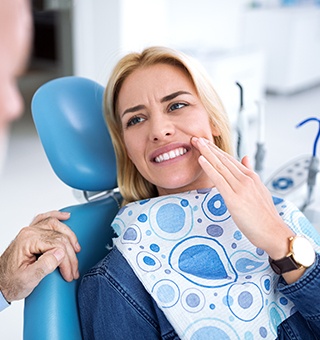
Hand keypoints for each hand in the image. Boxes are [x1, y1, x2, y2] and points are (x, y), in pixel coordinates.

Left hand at [0, 211, 80, 301]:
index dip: (67, 260)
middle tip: (73, 269)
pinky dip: (57, 216)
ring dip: (69, 235)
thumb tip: (60, 253)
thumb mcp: (27, 280)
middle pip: (59, 236)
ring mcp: (31, 231)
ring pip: (56, 225)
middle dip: (70, 254)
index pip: (57, 245)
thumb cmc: (10, 282)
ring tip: (76, 248)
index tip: (69, 273)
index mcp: (28, 240)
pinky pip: (46, 219)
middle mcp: (30, 232)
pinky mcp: (32, 234)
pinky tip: (65, 217)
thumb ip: (44, 266)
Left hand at [191, 137, 294, 258]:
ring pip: (220, 166)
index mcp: (251, 177)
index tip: (206, 143)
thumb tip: (245, 158)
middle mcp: (246, 179)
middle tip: (197, 138)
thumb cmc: (265, 215)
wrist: (273, 232)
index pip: (230, 159)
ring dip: (207, 153)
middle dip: (209, 148)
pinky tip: (201, 159)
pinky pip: (219, 180)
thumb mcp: (260, 190)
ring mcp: (240, 188)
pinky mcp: (234, 199)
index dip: (216, 150)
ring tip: (196, 143)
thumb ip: (251, 173)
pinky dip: (209, 168)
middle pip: (224, 159)